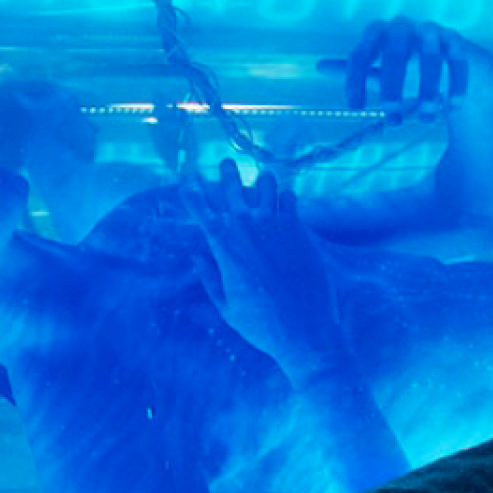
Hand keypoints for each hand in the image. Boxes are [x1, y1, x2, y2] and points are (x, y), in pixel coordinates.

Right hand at [180, 160, 345, 380]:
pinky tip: (284, 199)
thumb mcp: (226, 307)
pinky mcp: (299, 230)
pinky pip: (290, 199)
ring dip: (261, 181)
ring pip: (265, 184)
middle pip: (232, 188)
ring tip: (262, 180)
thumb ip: (210, 278)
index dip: (192, 191)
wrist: (305, 329)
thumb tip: (197, 256)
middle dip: (227, 173)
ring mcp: (275, 226)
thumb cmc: (262, 324)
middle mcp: (247, 229)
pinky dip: (285, 196)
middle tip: (226, 163)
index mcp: (224, 247)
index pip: (202, 210)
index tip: (187, 177)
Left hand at [317, 16, 492, 125]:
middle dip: (393, 85)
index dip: (355, 81)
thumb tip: (319, 65)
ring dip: (428, 91)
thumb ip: (353, 70)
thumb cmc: (406, 68)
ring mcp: (432, 32)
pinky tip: (453, 109)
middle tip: (392, 117)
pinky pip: (457, 61)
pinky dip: (456, 85)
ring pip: (430, 57)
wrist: (448, 58)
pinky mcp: (457, 43)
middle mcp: (404, 28)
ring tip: (426, 121)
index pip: (360, 55)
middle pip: (396, 51)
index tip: (356, 109)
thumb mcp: (378, 70)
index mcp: (378, 34)